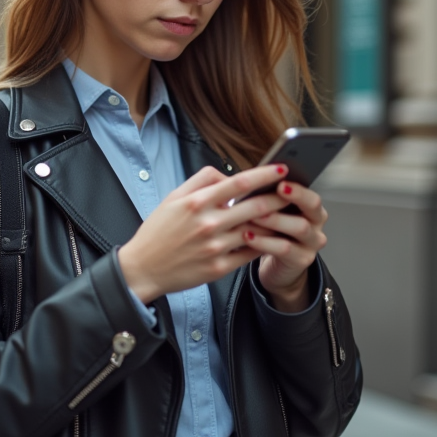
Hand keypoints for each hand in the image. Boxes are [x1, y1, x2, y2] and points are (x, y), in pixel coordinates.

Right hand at [118, 165, 288, 303]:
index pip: (238, 183)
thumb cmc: (158, 231)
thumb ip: (201, 181)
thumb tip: (227, 175)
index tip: (281, 168)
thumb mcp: (173, 198)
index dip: (264, 175)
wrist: (143, 268)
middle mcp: (207, 224)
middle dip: (279, 197)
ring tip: (287, 213)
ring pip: (256, 231)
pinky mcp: (218, 268)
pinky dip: (263, 243)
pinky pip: (249, 253)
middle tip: (293, 191)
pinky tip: (272, 237)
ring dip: (275, 221)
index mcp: (196, 203)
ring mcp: (215, 248)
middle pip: (254, 207)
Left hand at [244, 175, 327, 311]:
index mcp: (311, 207)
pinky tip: (247, 236)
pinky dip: (264, 241)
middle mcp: (316, 223)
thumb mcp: (270, 212)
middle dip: (293, 197)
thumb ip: (263, 194)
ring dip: (274, 220)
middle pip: (312, 206)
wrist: (277, 266)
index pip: (310, 194)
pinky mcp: (302, 260)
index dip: (297, 188)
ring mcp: (312, 243)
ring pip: (299, 227)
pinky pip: (284, 249)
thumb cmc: (271, 232)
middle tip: (271, 192)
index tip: (279, 181)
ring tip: (252, 216)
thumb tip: (243, 178)